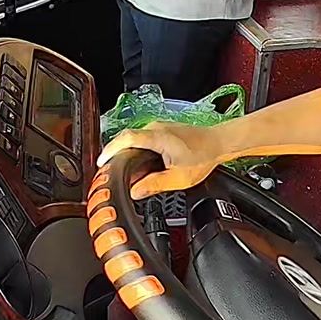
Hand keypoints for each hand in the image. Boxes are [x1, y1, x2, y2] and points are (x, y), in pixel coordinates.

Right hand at [96, 122, 227, 198]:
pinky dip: (136, 151)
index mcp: (157, 137)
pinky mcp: (162, 131)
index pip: (125, 139)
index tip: (101, 163)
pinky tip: (139, 165)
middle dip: (115, 155)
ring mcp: (159, 127)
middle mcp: (156, 128)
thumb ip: (154, 185)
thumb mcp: (178, 178)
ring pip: (134, 140)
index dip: (110, 150)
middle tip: (109, 172)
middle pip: (126, 139)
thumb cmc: (203, 156)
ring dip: (127, 154)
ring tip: (122, 171)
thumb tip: (135, 192)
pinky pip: (143, 140)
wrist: (219, 143)